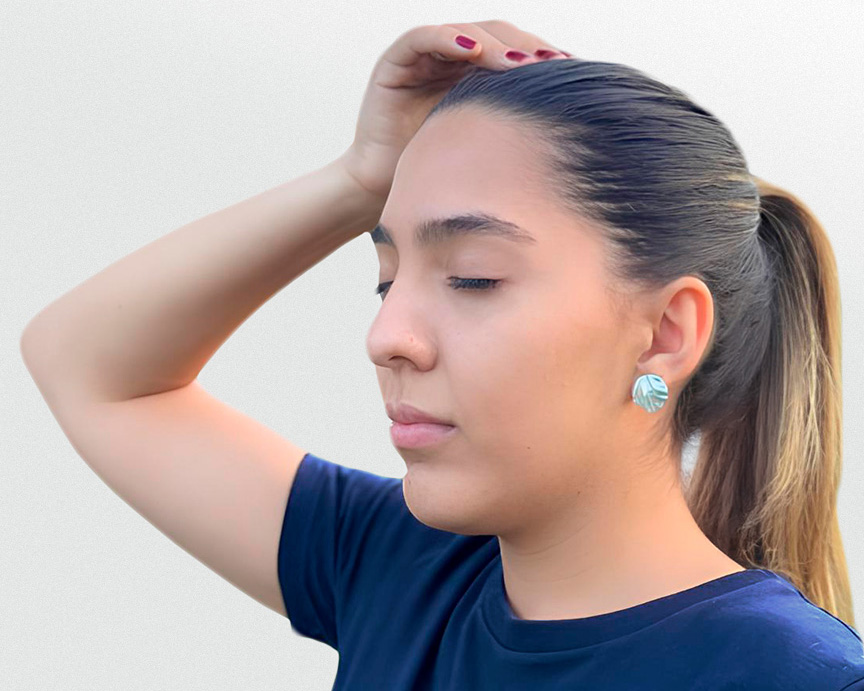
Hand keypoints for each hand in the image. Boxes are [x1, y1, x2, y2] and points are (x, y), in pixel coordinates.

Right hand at [337, 20, 570, 201]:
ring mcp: (424, 59)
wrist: (386, 194)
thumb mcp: (485, 148)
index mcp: (476, 78)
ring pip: (466, 33)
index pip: (515, 54)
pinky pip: (423, 38)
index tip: (572, 72)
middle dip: (527, 49)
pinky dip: (449, 39)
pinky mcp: (396, 63)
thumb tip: (571, 124)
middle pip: (497, 37)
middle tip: (553, 65)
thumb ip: (513, 126)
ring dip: (496, 44)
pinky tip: (474, 50)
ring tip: (521, 63)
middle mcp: (451, 63)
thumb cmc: (435, 177)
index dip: (542, 58)